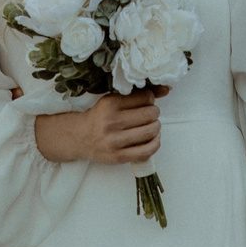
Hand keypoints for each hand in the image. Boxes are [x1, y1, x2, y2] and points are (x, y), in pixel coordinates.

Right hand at [32, 88, 164, 164]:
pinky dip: (155, 144)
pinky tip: (153, 139)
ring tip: (151, 126)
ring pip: (150, 131)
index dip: (150, 99)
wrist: (79, 137)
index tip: (147, 102)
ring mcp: (114, 141)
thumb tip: (166, 89)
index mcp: (110, 104)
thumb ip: (137, 94)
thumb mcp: (113, 100)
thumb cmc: (99, 117)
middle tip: (150, 114)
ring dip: (156, 128)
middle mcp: (111, 122)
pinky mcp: (118, 156)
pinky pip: (146, 151)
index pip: (145, 97)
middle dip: (154, 113)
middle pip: (150, 114)